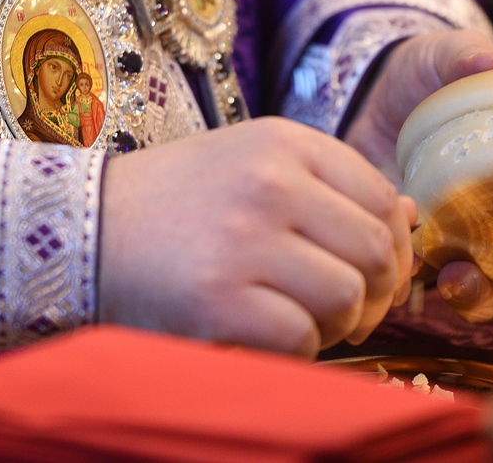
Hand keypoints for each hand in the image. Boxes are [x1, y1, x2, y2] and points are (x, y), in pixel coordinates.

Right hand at [97, 117, 417, 357]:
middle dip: (372, 294)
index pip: (382, 198)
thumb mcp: (251, 165)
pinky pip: (301, 338)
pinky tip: (260, 334)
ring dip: (333, 324)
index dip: (391, 247)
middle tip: (341, 309)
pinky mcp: (218, 301)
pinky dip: (292, 349)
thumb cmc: (174, 204)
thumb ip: (328, 187)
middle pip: (375, 252)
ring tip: (295, 318)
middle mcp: (270, 183)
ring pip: (347, 298)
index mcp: (283, 142)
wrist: (82, 228)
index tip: (369, 271)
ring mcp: (244, 241)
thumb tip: (410, 216)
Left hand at [341, 28, 492, 323]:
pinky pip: (458, 293)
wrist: (364, 100)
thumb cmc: (426, 77)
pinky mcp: (442, 258)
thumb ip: (468, 56)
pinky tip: (428, 272)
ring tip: (465, 276)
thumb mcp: (444, 58)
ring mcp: (492, 245)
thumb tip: (491, 64)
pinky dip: (450, 293)